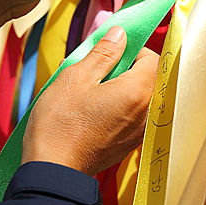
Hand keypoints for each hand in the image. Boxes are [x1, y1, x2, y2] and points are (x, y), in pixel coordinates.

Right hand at [22, 26, 157, 176]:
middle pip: (148, 79)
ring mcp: (138, 133)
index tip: (111, 51)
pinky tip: (91, 110)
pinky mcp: (127, 145)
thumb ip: (103, 53)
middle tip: (96, 70)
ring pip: (139, 98)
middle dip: (126, 69)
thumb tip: (120, 35)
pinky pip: (131, 117)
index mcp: (137, 93)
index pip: (153, 59)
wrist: (52, 169)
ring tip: (90, 91)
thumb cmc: (60, 124)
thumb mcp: (77, 77)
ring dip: (120, 89)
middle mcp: (145, 114)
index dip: (133, 50)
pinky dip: (117, 108)